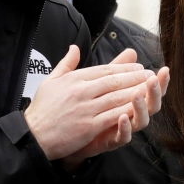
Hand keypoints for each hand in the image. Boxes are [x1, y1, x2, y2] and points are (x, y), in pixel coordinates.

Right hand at [24, 44, 162, 160]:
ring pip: (116, 97)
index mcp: (74, 79)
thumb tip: (74, 48)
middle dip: (135, 77)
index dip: (124, 67)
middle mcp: (81, 91)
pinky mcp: (88, 126)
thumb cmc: (42, 109)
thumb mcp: (51, 81)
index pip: (104, 70)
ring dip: (136, 91)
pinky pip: (112, 116)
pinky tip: (139, 108)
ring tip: (150, 88)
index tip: (138, 66)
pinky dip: (127, 111)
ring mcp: (86, 108)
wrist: (33, 135)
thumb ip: (66, 64)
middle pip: (114, 81)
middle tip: (150, 74)